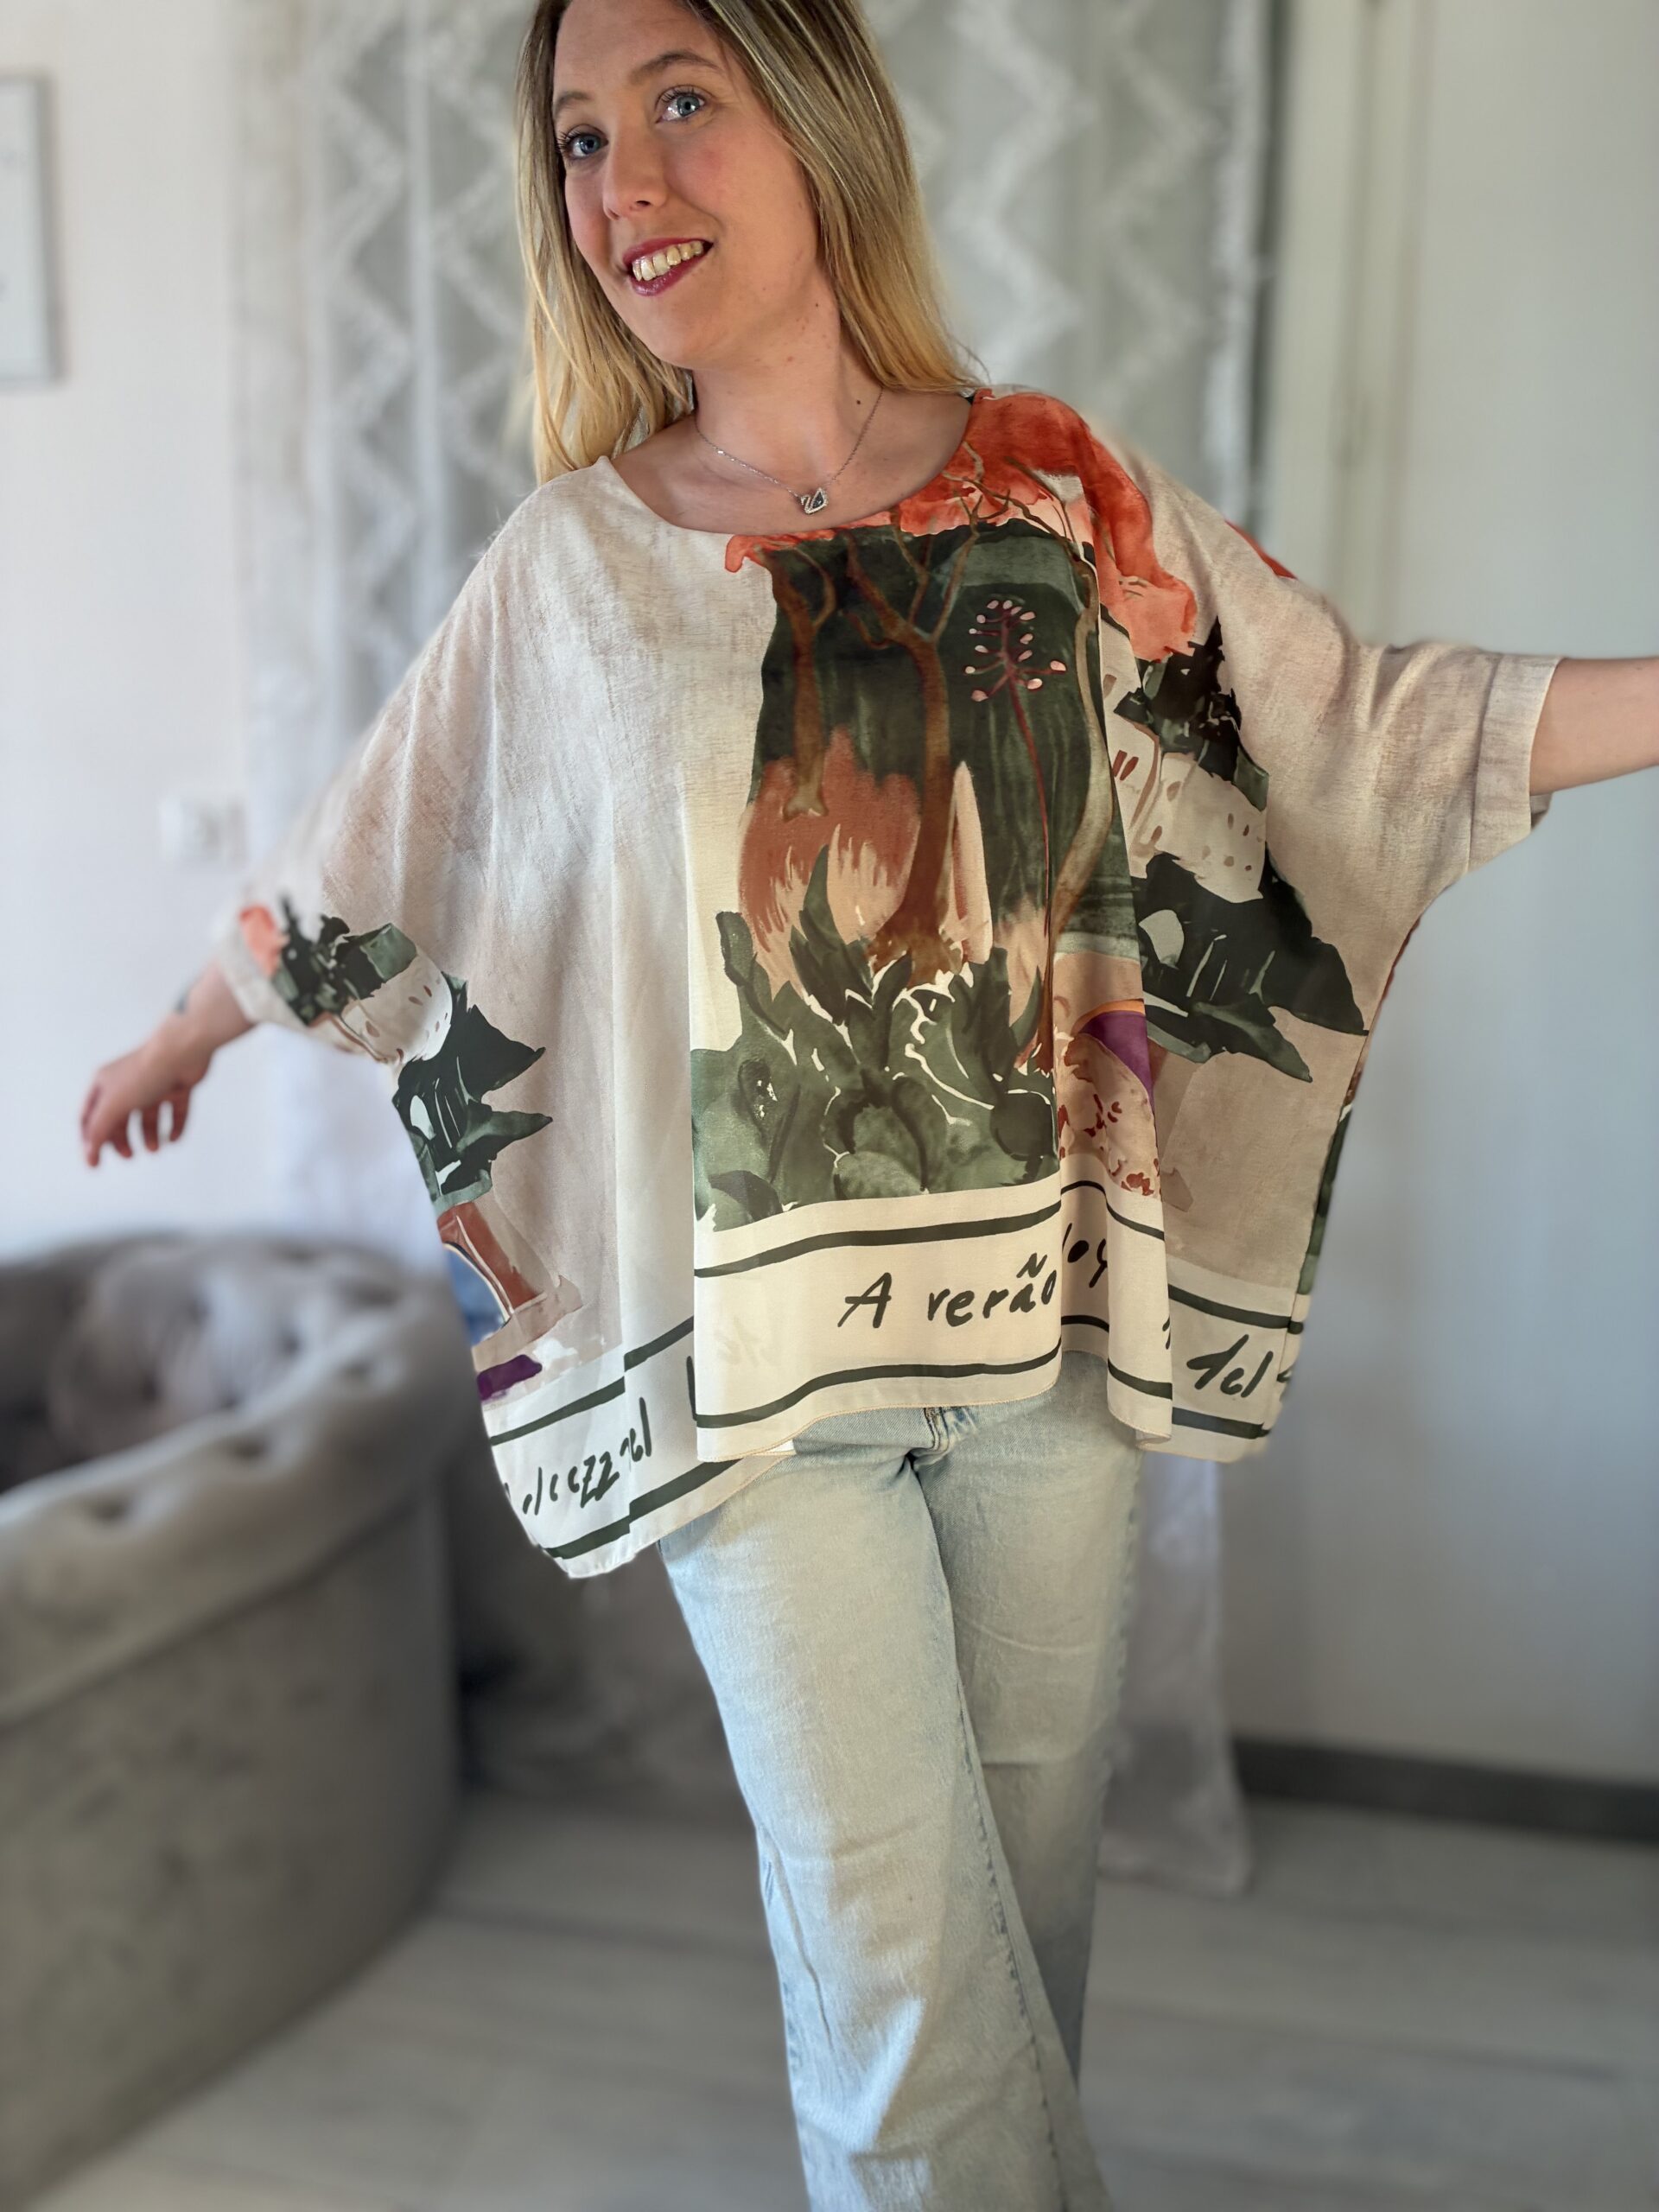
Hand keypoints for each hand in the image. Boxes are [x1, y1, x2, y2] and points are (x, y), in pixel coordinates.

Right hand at [80, 959, 252, 1166]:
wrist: (182, 1051)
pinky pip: (175, 1111)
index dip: (90, 1140)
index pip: (89, 1116)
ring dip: (150, 1135)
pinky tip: (174, 1138)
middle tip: (130, 1156)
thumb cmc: (143, 1075)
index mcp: (104, 1084)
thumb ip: (99, 1132)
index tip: (95, 1164)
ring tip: (156, 1148)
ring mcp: (153, 1084)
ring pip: (148, 1116)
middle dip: (122, 1140)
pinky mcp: (177, 1086)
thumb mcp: (113, 1106)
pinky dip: (175, 1126)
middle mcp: (126, 1083)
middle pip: (118, 1119)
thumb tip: (89, 1157)